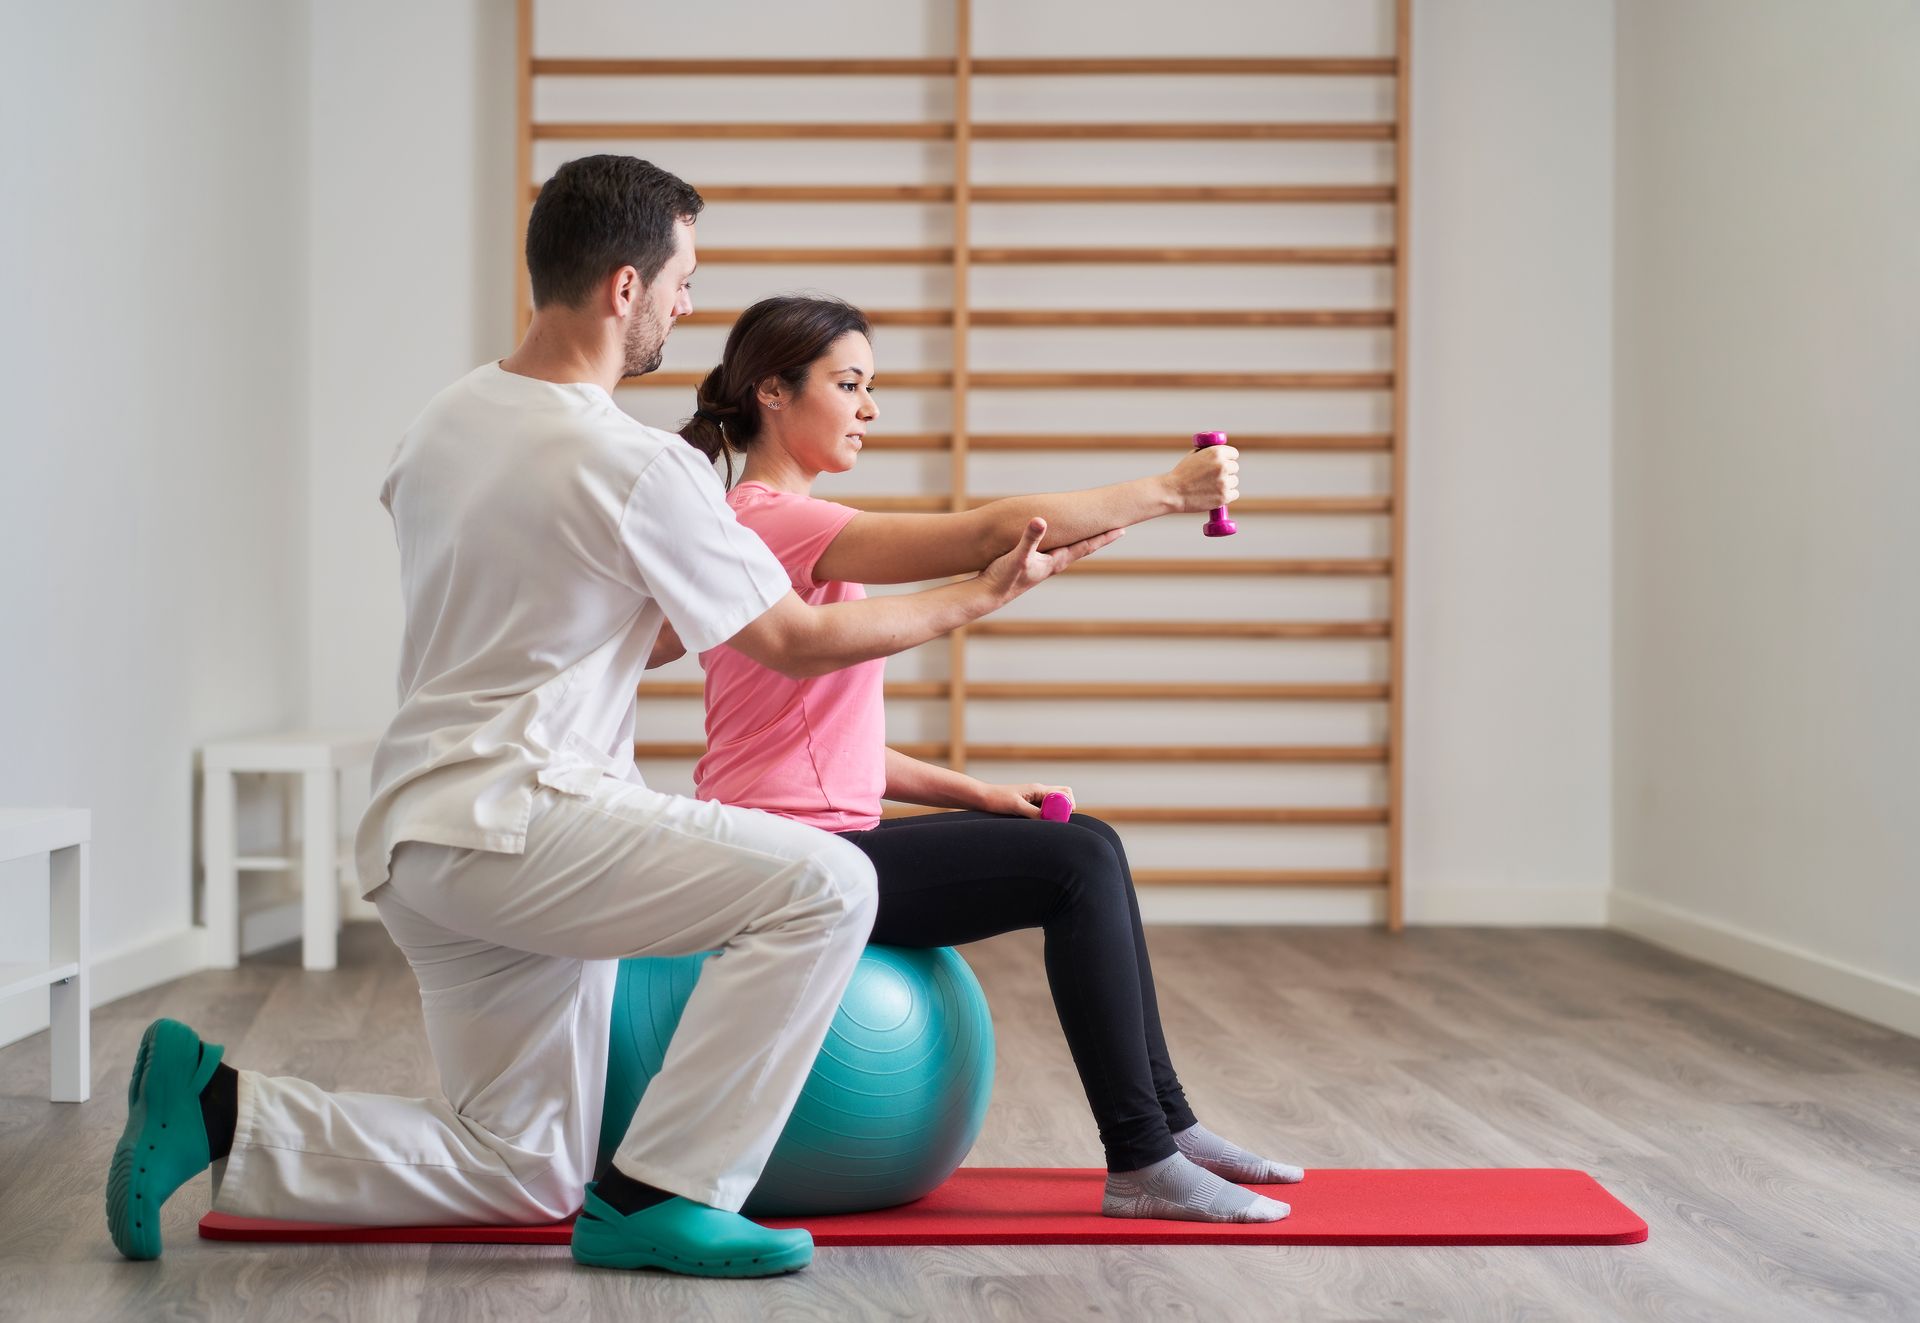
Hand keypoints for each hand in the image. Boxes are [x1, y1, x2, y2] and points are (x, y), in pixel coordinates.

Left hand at [976, 782, 1074, 818]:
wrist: (982, 798)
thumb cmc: (997, 799)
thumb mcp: (1017, 807)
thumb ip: (1034, 813)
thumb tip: (1051, 821)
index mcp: (1038, 789)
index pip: (1065, 792)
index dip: (1068, 805)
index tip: (1063, 818)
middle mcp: (1038, 791)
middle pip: (1062, 796)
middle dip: (1066, 808)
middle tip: (1060, 821)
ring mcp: (1034, 798)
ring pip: (1053, 803)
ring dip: (1055, 813)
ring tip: (1049, 824)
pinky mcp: (1028, 805)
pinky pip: (1044, 809)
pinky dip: (1046, 816)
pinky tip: (1040, 824)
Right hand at [978, 517, 1123, 601]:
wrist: (989, 594)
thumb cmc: (1004, 577)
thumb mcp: (1018, 555)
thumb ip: (1030, 538)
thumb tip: (1040, 520)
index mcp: (1055, 561)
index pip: (1085, 546)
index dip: (1102, 537)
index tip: (1121, 530)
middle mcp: (1053, 563)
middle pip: (1083, 548)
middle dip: (1099, 538)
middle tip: (1118, 529)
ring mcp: (1043, 563)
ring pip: (1070, 548)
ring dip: (1083, 540)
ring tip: (1095, 532)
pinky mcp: (1032, 562)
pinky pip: (1055, 547)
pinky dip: (1064, 539)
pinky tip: (1061, 536)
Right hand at [1165, 444, 1239, 513]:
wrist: (1172, 492)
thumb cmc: (1181, 474)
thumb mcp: (1194, 455)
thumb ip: (1209, 453)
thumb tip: (1222, 453)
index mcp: (1216, 452)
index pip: (1234, 454)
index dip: (1228, 458)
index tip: (1224, 462)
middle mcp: (1222, 466)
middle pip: (1234, 467)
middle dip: (1226, 471)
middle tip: (1214, 476)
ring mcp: (1224, 482)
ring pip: (1234, 481)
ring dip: (1226, 484)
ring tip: (1211, 486)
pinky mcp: (1224, 496)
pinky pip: (1234, 494)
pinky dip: (1227, 495)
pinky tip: (1216, 494)